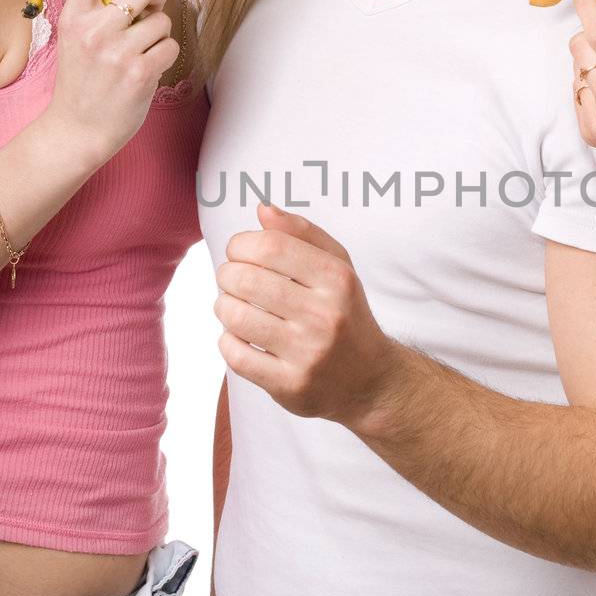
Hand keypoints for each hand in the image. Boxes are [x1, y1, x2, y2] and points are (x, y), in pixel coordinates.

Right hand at [42, 0, 179, 166]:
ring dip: (158, 35)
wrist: (77, 130)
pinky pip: (170, 47)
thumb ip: (94, 9)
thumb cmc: (81, 82)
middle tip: (150, 10)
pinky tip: (147, 70)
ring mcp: (117, 52)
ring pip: (162, 21)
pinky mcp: (140, 73)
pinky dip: (164, 57)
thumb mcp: (75, 39)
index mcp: (73, 17)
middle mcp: (94, 30)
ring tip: (139, 53)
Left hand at [215, 202, 397, 424]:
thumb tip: (262, 209)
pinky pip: (235, 355)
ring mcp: (307, 354)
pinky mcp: (290, 386)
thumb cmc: (346, 314)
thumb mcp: (338, 267)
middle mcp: (325, 315)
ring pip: (235, 317)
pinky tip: (240, 336)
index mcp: (337, 279)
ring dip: (224, 306)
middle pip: (246, 280)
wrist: (371, 381)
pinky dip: (228, 341)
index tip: (238, 251)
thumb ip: (302, 233)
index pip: (270, 247)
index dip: (241, 244)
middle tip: (232, 279)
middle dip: (227, 274)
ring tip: (233, 306)